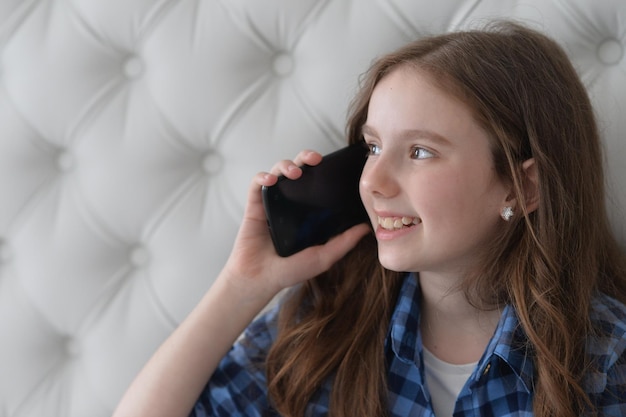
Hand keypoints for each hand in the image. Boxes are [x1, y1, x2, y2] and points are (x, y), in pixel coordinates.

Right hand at [221, 150, 370, 302]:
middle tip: (315, 159)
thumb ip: (344, 243)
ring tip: (294, 173)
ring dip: (286, 165)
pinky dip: (263, 177)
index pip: (316, 182)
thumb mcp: (323, 257)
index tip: (335, 166)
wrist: (260, 279)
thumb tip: (366, 228)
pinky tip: (270, 181)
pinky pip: (257, 183)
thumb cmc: (289, 270)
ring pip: (278, 171)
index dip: (324, 170)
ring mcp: (272, 202)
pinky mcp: (255, 205)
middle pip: (298, 169)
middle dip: (306, 157)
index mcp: (307, 211)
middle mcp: (290, 202)